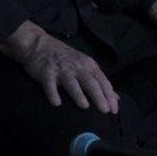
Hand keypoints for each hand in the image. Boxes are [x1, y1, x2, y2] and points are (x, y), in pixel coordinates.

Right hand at [0, 21, 118, 112]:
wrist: (40, 44)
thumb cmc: (66, 59)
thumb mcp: (85, 66)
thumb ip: (99, 82)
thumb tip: (116, 98)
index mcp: (89, 66)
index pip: (102, 81)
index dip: (109, 96)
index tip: (114, 110)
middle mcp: (77, 67)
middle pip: (90, 82)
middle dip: (99, 96)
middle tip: (105, 110)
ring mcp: (62, 70)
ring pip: (72, 83)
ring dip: (78, 94)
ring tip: (85, 106)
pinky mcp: (46, 72)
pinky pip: (50, 84)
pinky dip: (53, 93)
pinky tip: (56, 103)